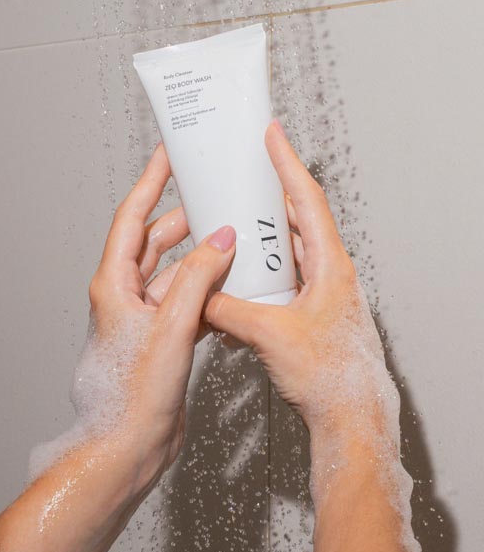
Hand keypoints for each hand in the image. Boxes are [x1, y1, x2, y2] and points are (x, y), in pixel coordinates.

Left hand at [84, 142, 236, 491]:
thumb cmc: (132, 396)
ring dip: (203, 257)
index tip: (168, 157)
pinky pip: (190, 300)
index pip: (132, 218)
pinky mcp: (165, 337)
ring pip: (178, 272)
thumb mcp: (169, 328)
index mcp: (116, 285)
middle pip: (158, 241)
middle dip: (185, 218)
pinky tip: (234, 285)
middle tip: (214, 196)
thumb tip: (221, 240)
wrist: (128, 447)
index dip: (150, 183)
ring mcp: (148, 316)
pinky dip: (211, 289)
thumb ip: (196, 280)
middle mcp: (128, 296)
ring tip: (234, 237)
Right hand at [204, 120, 401, 503]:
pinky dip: (264, 270)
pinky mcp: (313, 312)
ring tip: (236, 223)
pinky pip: (285, 277)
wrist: (351, 417)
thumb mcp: (269, 335)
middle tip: (246, 173)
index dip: (287, 164)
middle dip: (271, 194)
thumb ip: (228, 311)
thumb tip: (200, 300)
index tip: (272, 134)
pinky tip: (241, 279)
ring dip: (265, 235)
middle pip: (298, 218)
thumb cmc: (329, 376)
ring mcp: (323, 292)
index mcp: (330, 265)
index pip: (307, 200)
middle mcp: (330, 272)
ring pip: (290, 249)